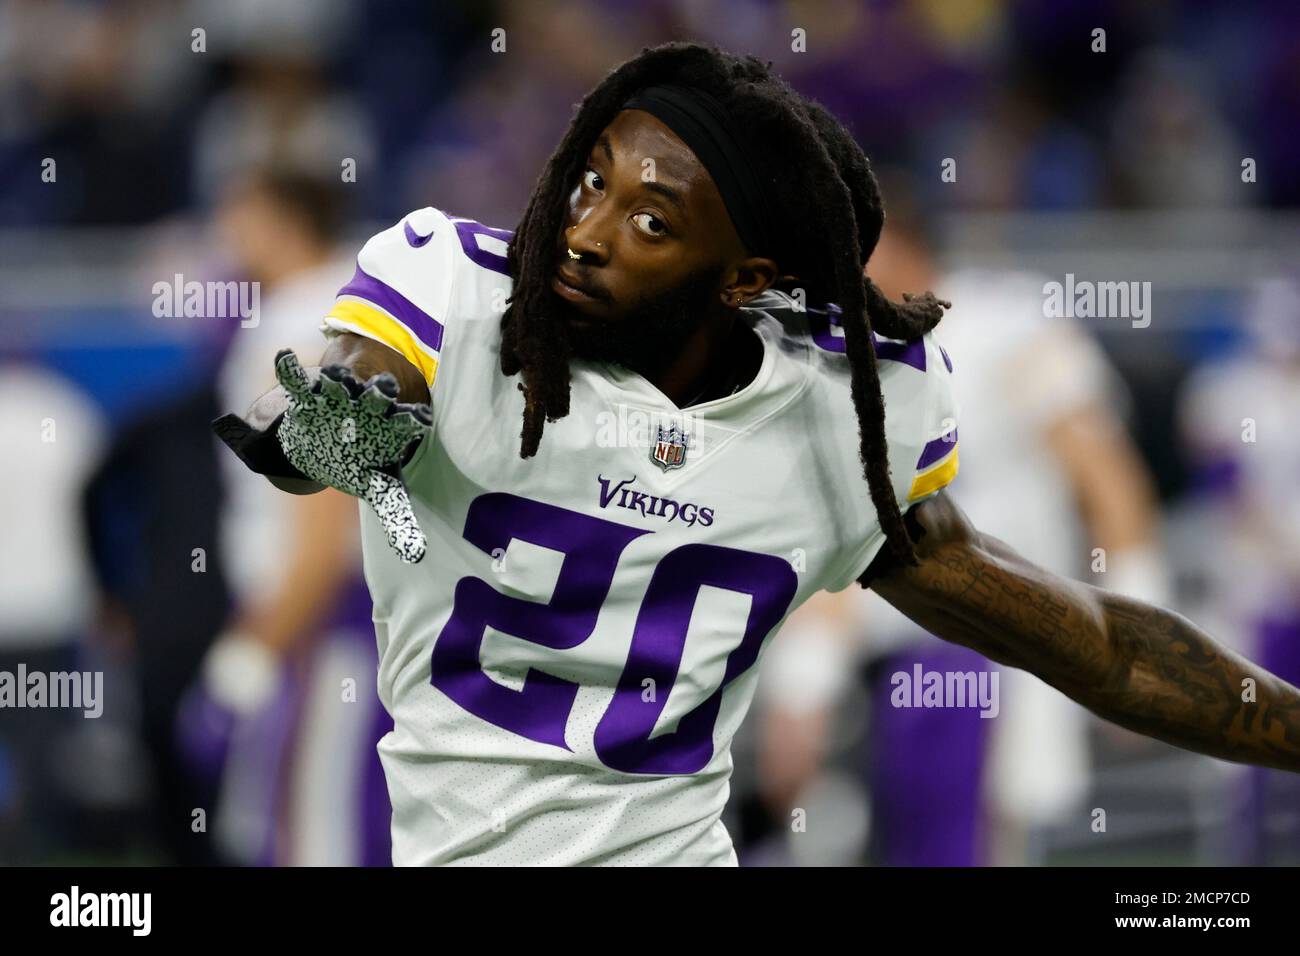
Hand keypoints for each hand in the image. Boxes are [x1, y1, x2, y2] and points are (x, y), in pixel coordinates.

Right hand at [274, 349, 431, 562]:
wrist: (331, 440)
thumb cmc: (362, 463)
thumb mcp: (382, 488)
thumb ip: (398, 519)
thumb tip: (416, 556)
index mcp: (390, 429)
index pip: (406, 422)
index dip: (412, 420)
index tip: (420, 418)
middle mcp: (368, 408)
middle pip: (378, 396)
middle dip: (381, 391)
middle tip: (385, 387)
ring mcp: (338, 399)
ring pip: (341, 384)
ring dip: (338, 379)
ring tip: (333, 375)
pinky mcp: (308, 397)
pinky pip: (298, 380)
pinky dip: (289, 369)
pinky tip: (282, 358)